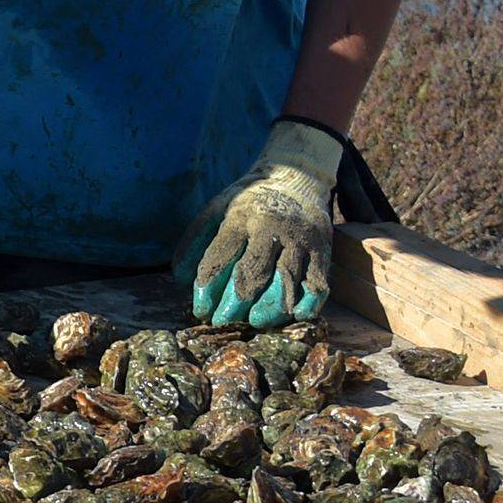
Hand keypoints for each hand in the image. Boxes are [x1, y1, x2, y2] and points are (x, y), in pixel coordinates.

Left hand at [175, 119, 344, 326]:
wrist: (295, 180)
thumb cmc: (248, 203)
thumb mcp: (216, 210)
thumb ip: (195, 242)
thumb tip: (180, 280)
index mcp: (241, 217)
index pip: (221, 256)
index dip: (208, 287)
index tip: (200, 310)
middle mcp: (271, 228)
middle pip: (253, 271)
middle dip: (236, 302)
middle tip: (224, 323)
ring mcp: (299, 239)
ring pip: (287, 279)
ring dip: (270, 306)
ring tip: (256, 323)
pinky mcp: (322, 249)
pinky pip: (318, 281)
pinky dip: (309, 302)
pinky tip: (296, 315)